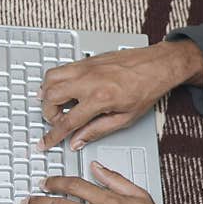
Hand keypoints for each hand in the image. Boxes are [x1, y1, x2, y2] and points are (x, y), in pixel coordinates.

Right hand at [36, 39, 202, 151]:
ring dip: (47, 95)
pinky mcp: (86, 60)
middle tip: (57, 122)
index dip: (53, 136)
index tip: (45, 143)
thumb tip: (77, 140)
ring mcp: (86, 68)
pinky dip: (54, 81)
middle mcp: (89, 80)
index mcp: (100, 98)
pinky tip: (61, 90)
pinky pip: (60, 68)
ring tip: (55, 106)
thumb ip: (97, 130)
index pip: (67, 121)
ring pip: (50, 79)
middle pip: (51, 98)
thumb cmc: (147, 88)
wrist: (157, 65)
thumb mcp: (125, 118)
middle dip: (48, 114)